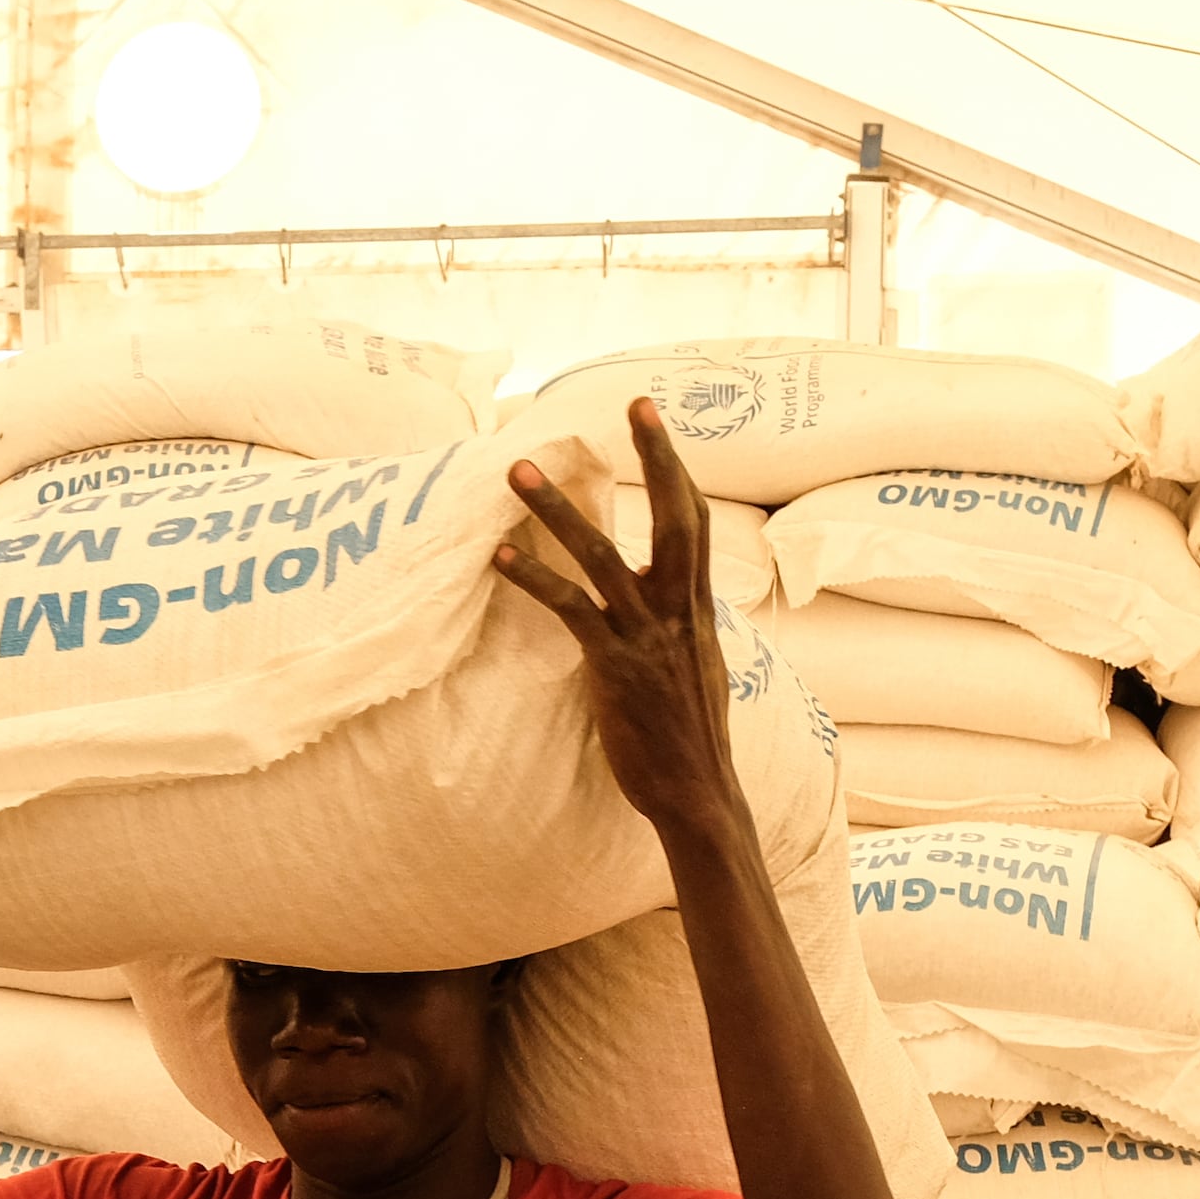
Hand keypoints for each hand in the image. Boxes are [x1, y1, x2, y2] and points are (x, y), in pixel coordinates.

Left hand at [492, 400, 741, 839]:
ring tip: (521, 471)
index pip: (693, 519)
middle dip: (654, 456)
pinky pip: (570, 610)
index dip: (675, 465)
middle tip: (632, 404)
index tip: (651, 417)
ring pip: (601, 555)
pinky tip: (500, 556)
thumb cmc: (691, 737)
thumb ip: (682, 623)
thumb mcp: (699, 667)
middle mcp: (678, 612)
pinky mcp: (613, 667)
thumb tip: (669, 592)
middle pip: (671, 517)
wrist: (697, 794)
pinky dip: (533, 578)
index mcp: (698, 608)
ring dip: (558, 509)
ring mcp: (647, 637)